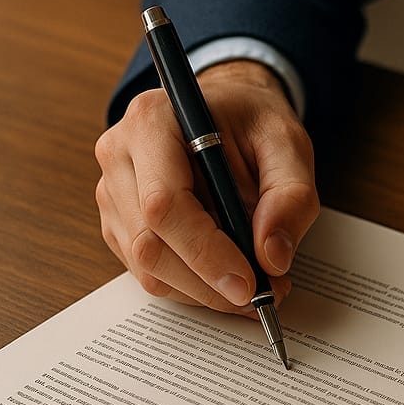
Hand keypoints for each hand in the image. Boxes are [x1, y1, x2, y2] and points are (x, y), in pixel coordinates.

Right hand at [94, 60, 318, 314]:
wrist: (229, 110)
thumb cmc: (254, 122)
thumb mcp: (289, 144)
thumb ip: (290, 197)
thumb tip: (272, 258)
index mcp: (152, 123)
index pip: (164, 205)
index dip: (206, 254)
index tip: (249, 284)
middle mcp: (119, 156)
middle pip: (149, 244)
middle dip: (210, 283)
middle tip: (266, 294)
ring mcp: (113, 192)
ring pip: (147, 268)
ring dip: (205, 291)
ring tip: (259, 286)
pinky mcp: (119, 223)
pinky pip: (149, 273)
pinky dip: (194, 287)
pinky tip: (229, 278)